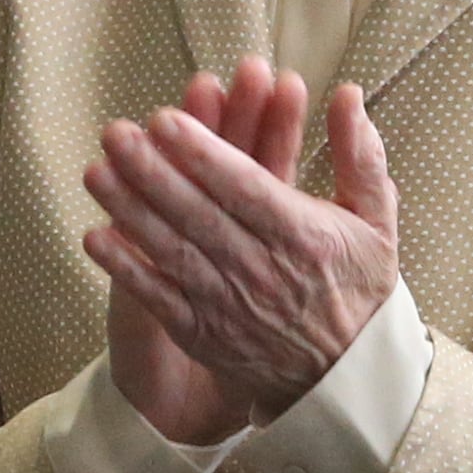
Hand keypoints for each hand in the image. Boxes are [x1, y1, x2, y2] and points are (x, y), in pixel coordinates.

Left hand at [80, 55, 404, 432]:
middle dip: (153, 172)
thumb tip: (349, 95)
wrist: (344, 376)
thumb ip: (361, 156)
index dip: (204, 153)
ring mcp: (228, 302)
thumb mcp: (376, 219)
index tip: (167, 119)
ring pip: (172, 249)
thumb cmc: (357, 287)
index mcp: (305, 235)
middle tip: (116, 134)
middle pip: (199, 214)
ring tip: (96, 172)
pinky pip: (159, 297)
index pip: (247, 187)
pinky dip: (126, 268)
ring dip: (130, 210)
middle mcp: (264, 268)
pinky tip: (96, 237)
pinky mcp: (202, 332)